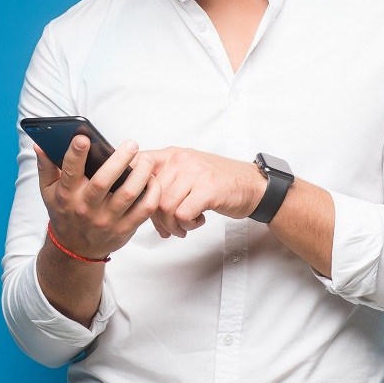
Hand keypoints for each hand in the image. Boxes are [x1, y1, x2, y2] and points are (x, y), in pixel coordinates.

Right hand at [35, 136, 161, 259]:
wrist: (76, 249)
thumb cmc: (64, 212)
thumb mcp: (48, 191)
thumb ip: (45, 166)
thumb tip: (39, 143)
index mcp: (66, 195)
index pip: (69, 172)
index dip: (75, 154)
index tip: (83, 137)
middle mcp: (86, 208)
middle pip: (104, 182)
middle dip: (119, 160)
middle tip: (131, 144)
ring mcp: (107, 220)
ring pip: (128, 194)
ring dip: (141, 174)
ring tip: (146, 159)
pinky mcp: (125, 229)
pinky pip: (145, 210)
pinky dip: (153, 193)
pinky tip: (153, 179)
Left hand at [141, 147, 266, 237]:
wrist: (252, 185)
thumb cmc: (219, 182)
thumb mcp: (188, 172)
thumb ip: (165, 182)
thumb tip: (139, 204)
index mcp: (173, 155)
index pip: (139, 163)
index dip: (132, 184)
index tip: (137, 202)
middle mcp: (181, 161)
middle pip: (151, 194)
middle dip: (156, 218)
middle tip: (166, 227)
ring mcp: (194, 174)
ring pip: (165, 207)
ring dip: (172, 225)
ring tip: (183, 227)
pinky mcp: (207, 190)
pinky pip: (182, 214)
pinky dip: (187, 225)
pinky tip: (196, 221)